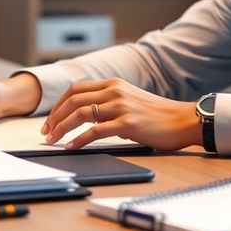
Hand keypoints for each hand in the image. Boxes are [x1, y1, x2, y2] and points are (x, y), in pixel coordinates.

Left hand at [40, 78, 200, 151]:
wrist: (183, 120)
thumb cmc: (158, 115)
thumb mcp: (130, 101)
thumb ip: (109, 106)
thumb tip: (88, 120)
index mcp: (113, 84)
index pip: (75, 90)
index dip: (58, 105)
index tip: (50, 120)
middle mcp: (114, 91)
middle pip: (73, 100)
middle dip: (54, 117)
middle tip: (46, 132)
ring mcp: (120, 106)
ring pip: (80, 114)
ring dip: (61, 128)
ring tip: (53, 141)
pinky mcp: (127, 123)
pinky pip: (95, 131)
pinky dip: (78, 139)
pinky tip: (71, 147)